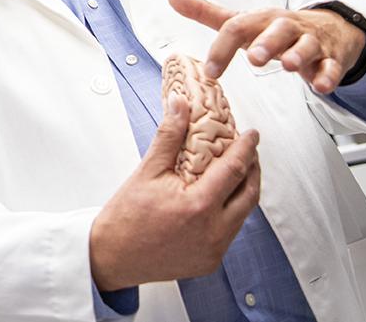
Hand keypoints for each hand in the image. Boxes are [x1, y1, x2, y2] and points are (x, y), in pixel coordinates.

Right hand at [89, 95, 261, 290]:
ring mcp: (214, 250)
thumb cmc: (125, 218)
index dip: (247, 149)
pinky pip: (230, 231)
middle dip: (253, 169)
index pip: (235, 170)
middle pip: (249, 194)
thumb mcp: (146, 171)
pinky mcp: (210, 261)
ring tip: (233, 172)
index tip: (251, 135)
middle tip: (248, 152)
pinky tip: (217, 199)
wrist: (112, 257)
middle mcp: (213, 231)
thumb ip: (169, 137)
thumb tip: (179, 105)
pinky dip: (229, 212)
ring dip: (243, 191)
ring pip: (243, 215)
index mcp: (198, 206)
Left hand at [168, 0, 365, 93]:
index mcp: (261, 19)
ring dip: (299, 56)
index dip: (223, 48)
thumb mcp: (242, 20)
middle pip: (278, 30)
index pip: (238, 27)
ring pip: (307, 46)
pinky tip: (322, 86)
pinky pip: (332, 66)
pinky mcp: (331, 57)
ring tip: (290, 66)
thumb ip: (206, 13)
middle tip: (255, 58)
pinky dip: (328, 75)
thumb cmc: (275, 29)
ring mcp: (311, 42)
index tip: (210, 71)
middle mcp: (286, 27)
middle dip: (267, 43)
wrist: (327, 28)